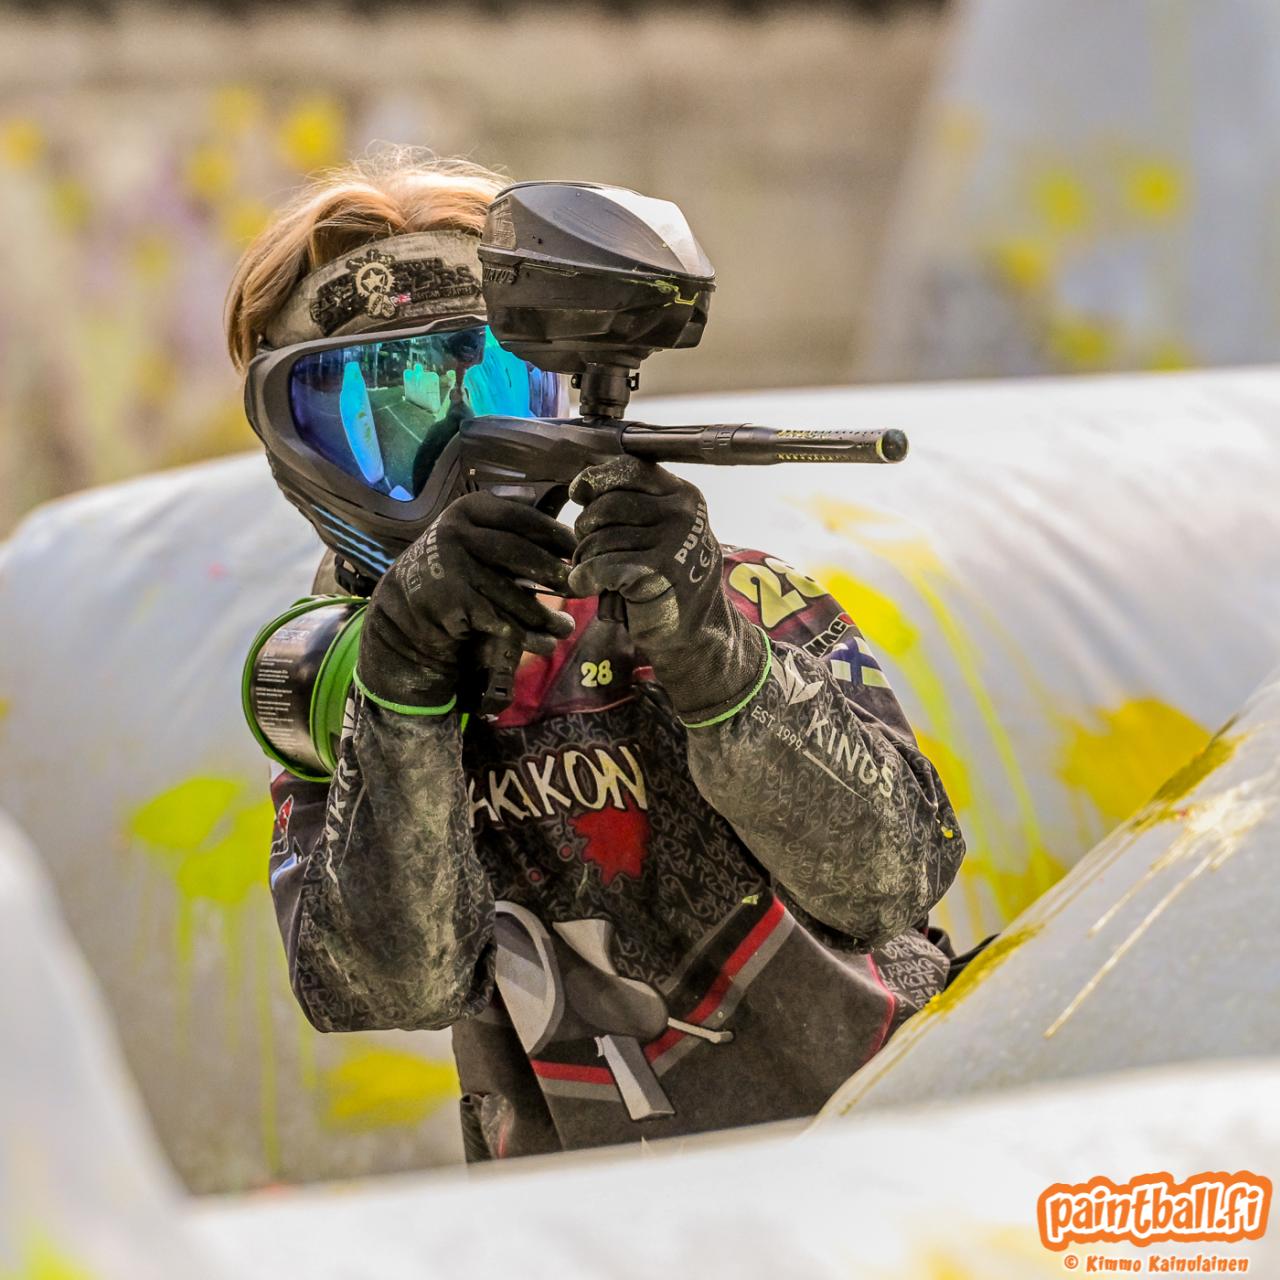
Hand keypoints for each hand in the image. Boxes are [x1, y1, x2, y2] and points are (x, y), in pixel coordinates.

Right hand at [357, 493, 575, 709]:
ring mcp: (452, 568)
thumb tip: (568, 526)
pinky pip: (501, 622)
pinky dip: (527, 637)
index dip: (555, 534)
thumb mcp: (473, 539)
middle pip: (520, 554)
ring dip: (545, 616)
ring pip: (513, 595)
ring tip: (566, 626)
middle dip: (554, 574)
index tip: (580, 549)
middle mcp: (456, 533)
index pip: (521, 518)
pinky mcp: (453, 604)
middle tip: (579, 588)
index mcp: (468, 510)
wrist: (405, 612)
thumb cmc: (454, 572)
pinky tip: (545, 644)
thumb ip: (510, 530)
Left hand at [567, 456, 765, 721]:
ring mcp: (671, 544)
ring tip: (595, 573)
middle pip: (606, 505)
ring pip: (598, 539)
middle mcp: (682, 515)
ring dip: (585, 559)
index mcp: (684, 496)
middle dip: (586, 529)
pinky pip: (599, 566)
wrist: (698, 631)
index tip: (580, 494)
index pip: (630, 469)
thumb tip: (583, 487)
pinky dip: (584, 578)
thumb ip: (635, 504)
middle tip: (588, 549)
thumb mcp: (663, 530)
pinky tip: (586, 585)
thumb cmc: (670, 578)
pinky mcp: (654, 574)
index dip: (597, 479)